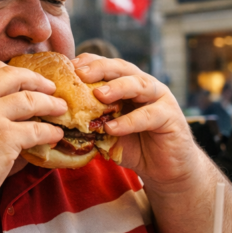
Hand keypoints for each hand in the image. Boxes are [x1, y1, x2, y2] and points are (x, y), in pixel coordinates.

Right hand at [0, 60, 65, 207]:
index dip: (13, 71)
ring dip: (50, 103)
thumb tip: (2, 120)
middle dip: (37, 79)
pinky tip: (56, 134)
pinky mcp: (6, 138)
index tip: (25, 78)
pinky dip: (50, 131)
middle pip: (15, 76)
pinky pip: (37, 130)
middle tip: (50, 87)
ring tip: (61, 108)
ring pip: (31, 99)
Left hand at [73, 55, 203, 191]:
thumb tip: (61, 121)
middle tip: (80, 73)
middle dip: (100, 68)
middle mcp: (144, 85)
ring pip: (138, 84)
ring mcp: (159, 98)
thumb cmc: (134, 146)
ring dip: (117, 87)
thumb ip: (91, 123)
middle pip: (121, 68)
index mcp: (126, 84)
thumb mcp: (108, 132)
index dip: (88, 63)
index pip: (107, 66)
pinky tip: (112, 128)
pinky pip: (148, 115)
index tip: (68, 66)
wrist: (165, 168)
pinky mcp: (170, 116)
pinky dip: (129, 121)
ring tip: (98, 95)